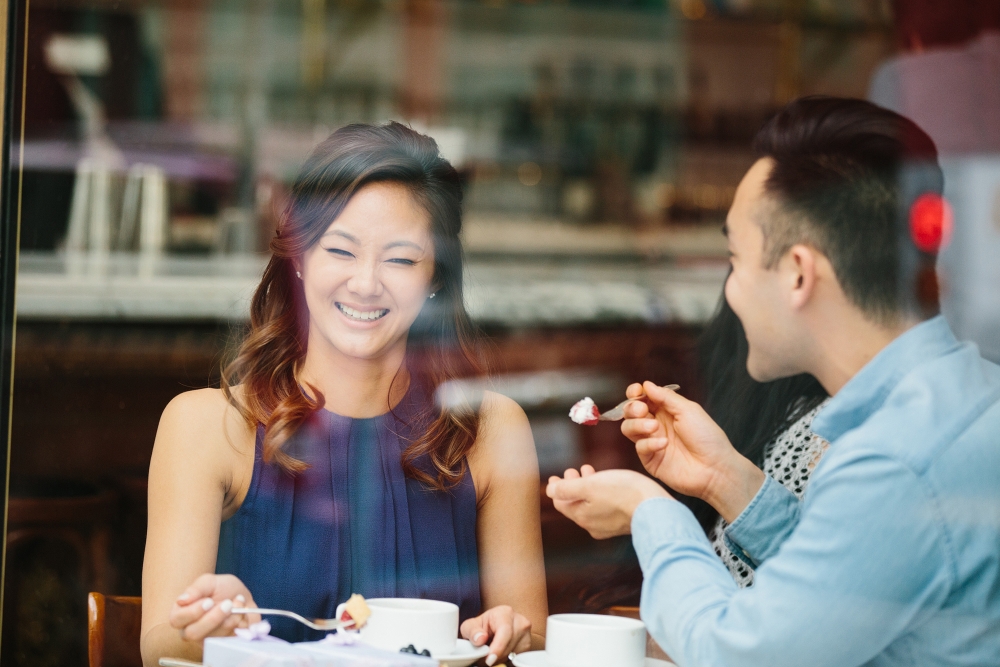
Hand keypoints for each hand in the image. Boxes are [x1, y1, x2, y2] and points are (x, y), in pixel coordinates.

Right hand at [169, 574, 258, 642]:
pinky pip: (229, 640)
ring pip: (214, 637)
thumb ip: (196, 589)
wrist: (244, 598)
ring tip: (237, 602)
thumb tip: (181, 600)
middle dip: (213, 618)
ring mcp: (206, 640)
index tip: (209, 601)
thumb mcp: (210, 582)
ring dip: (231, 617)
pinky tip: (241, 613)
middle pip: (193, 633)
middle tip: (228, 603)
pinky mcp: (221, 645)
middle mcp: (190, 630)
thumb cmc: (222, 589)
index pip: (176, 620)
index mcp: (181, 614)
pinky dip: (240, 624)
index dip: (193, 612)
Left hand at [460, 605, 531, 665]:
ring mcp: (526, 634)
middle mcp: (520, 621)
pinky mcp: (528, 645)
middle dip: (495, 656)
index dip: (498, 647)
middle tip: (483, 659)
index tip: (489, 660)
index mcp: (505, 613)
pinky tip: (500, 653)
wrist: (492, 626)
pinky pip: (517, 657)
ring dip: (500, 658)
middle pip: (509, 645)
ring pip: (514, 653)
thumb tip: (480, 639)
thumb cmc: (481, 626)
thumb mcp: (470, 626)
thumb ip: (472, 631)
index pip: (505, 632)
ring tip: (491, 653)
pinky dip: (507, 659)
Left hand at [545, 465, 669, 538]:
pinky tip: (607, 483)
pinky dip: (600, 494)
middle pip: (575, 504)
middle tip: (572, 470)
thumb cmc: (622, 493)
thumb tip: (550, 490)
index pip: (561, 503)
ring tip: (588, 471)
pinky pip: (605, 508)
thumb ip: (567, 489)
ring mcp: (608, 526)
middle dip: (571, 486)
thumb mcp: (589, 486)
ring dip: (586, 488)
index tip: (555, 476)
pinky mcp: (623, 522)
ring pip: (590, 505)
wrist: (656, 508)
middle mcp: (592, 525)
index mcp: (581, 516)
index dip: (556, 488)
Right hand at [621, 381, 764, 521]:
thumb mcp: (688, 410)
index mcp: (666, 410)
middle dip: (632, 408)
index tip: (637, 391)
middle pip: (630, 412)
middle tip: (643, 410)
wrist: (715, 468)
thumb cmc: (707, 437)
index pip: (642, 398)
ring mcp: (652, 442)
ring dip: (637, 424)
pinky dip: (649, 443)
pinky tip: (664, 444)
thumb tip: (646, 384)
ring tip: (654, 427)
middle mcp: (656, 424)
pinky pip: (640, 447)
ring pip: (628, 428)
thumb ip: (665, 397)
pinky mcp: (650, 459)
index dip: (635, 393)